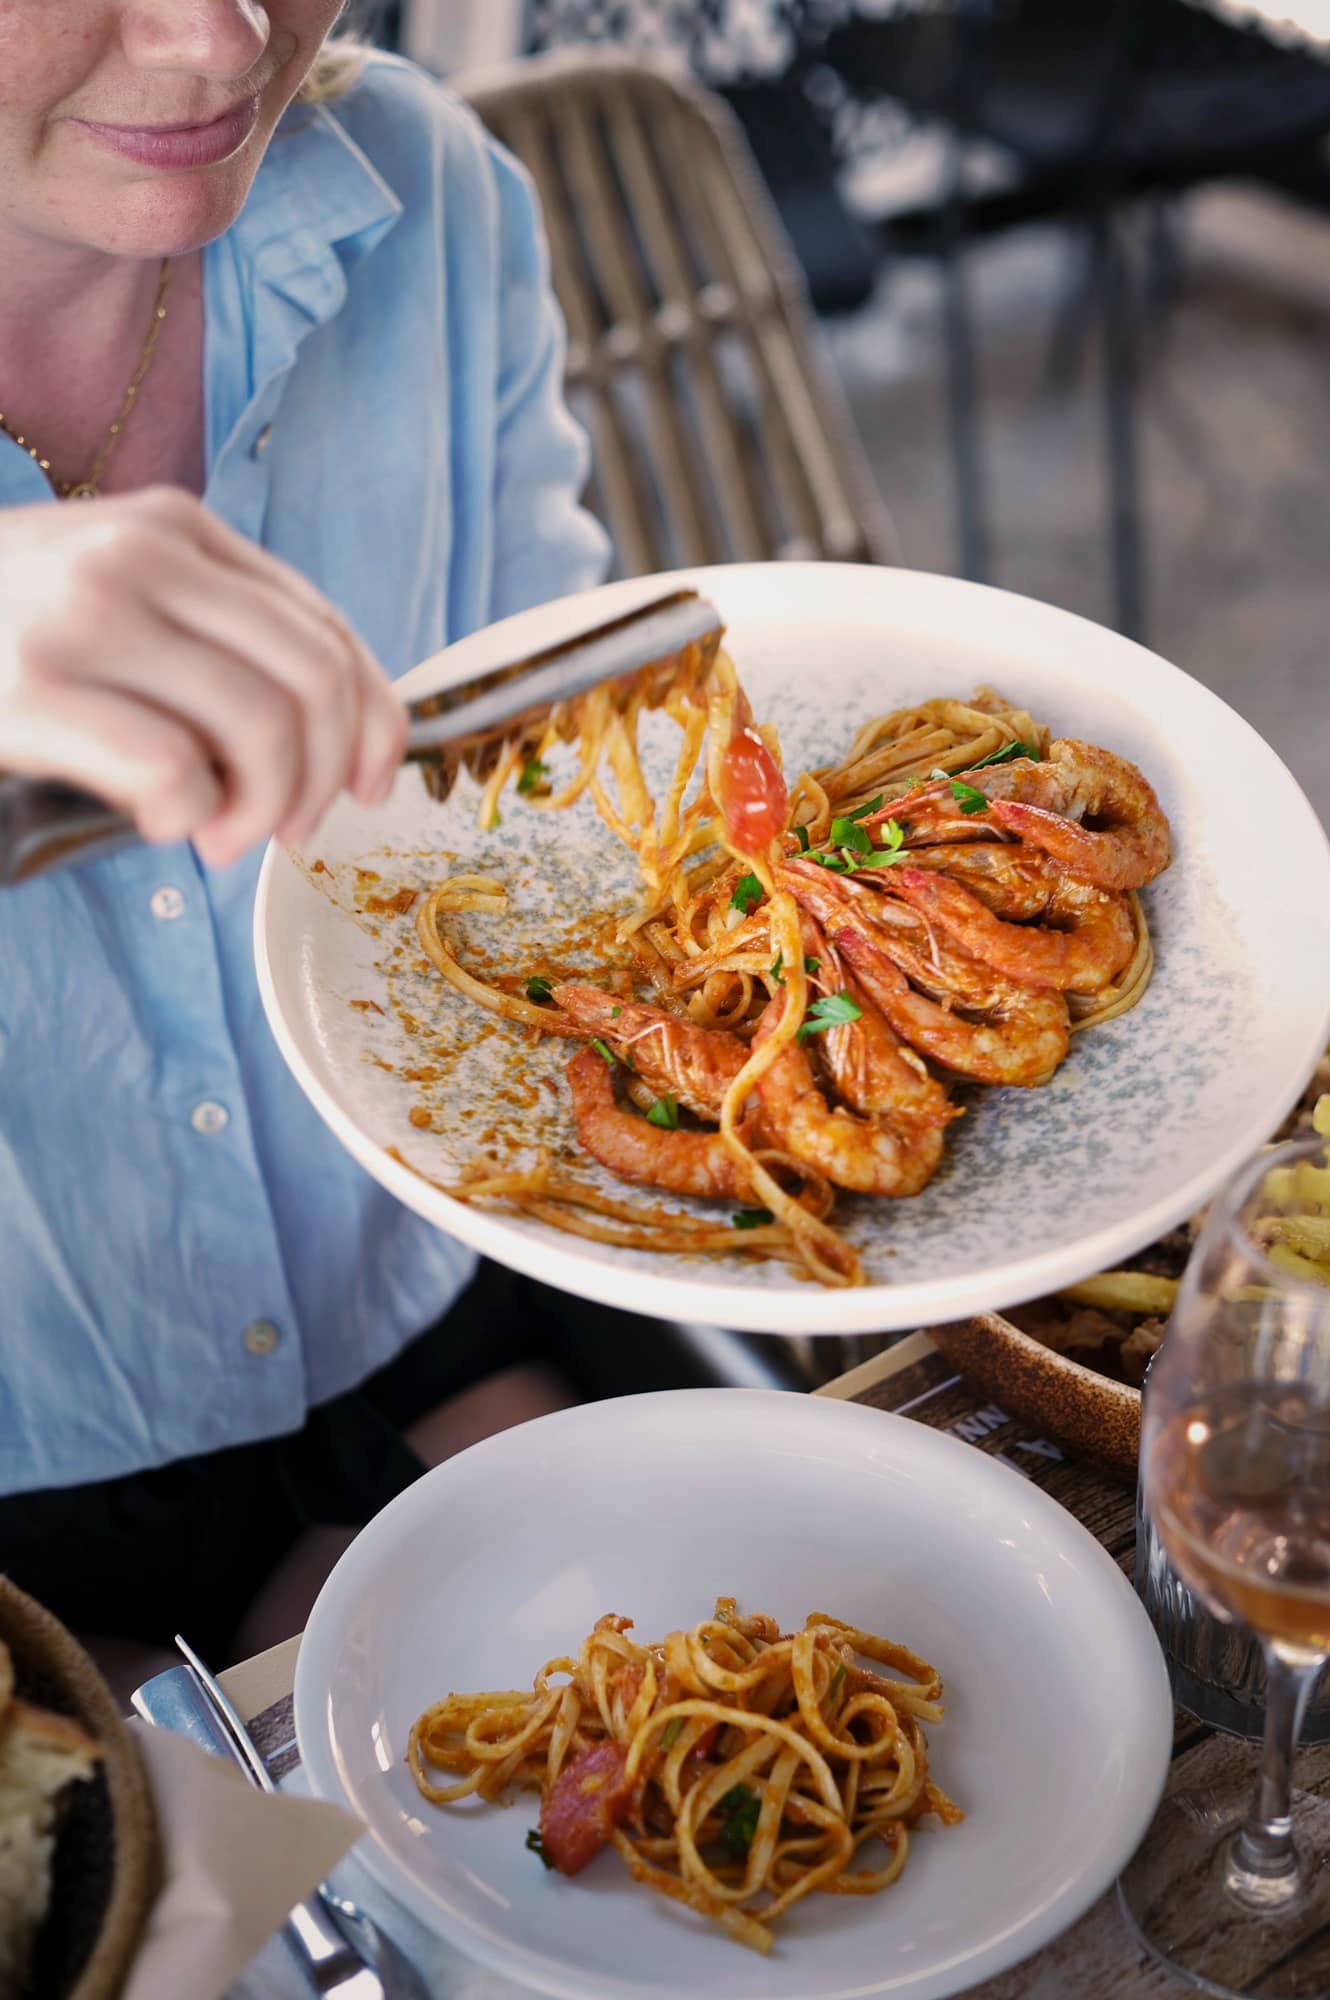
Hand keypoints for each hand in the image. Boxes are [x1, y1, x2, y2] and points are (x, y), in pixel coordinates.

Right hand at [0, 487, 406, 867]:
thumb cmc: (5, 627)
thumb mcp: (118, 594)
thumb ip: (216, 634)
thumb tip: (346, 736)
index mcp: (178, 528)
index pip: (325, 627)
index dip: (376, 720)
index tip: (371, 786)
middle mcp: (143, 556)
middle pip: (311, 681)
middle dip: (326, 777)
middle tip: (288, 828)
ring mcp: (86, 615)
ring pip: (261, 725)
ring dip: (263, 807)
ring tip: (219, 834)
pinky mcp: (33, 688)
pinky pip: (173, 769)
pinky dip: (188, 816)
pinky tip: (160, 823)